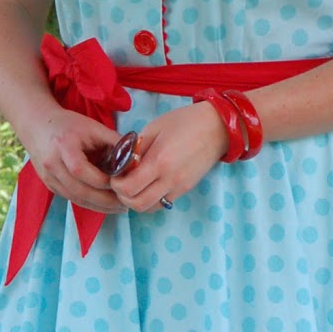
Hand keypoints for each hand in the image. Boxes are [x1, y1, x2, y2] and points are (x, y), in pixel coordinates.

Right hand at [20, 106, 123, 213]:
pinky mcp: (50, 185)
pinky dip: (90, 203)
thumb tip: (137, 158)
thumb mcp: (93, 127)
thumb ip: (115, 142)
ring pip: (76, 199)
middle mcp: (52, 164)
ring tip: (119, 207)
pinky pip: (72, 199)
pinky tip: (105, 204)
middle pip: (79, 190)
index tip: (122, 184)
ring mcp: (49, 178)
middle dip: (104, 200)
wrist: (37, 127)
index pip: (81, 170)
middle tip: (126, 203)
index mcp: (63, 146)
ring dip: (99, 206)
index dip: (102, 181)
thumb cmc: (69, 125)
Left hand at [109, 101, 229, 211]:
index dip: (116, 184)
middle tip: (120, 183)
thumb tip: (122, 162)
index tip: (115, 173)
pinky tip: (148, 186)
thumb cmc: (185, 122)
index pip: (128, 188)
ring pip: (150, 208)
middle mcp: (170, 179)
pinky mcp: (185, 189)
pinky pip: (163, 203)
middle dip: (122, 197)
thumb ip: (136, 147)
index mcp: (159, 161)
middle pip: (137, 205)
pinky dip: (150, 200)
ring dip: (136, 201)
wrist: (217, 127)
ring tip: (133, 185)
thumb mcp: (154, 127)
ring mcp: (179, 187)